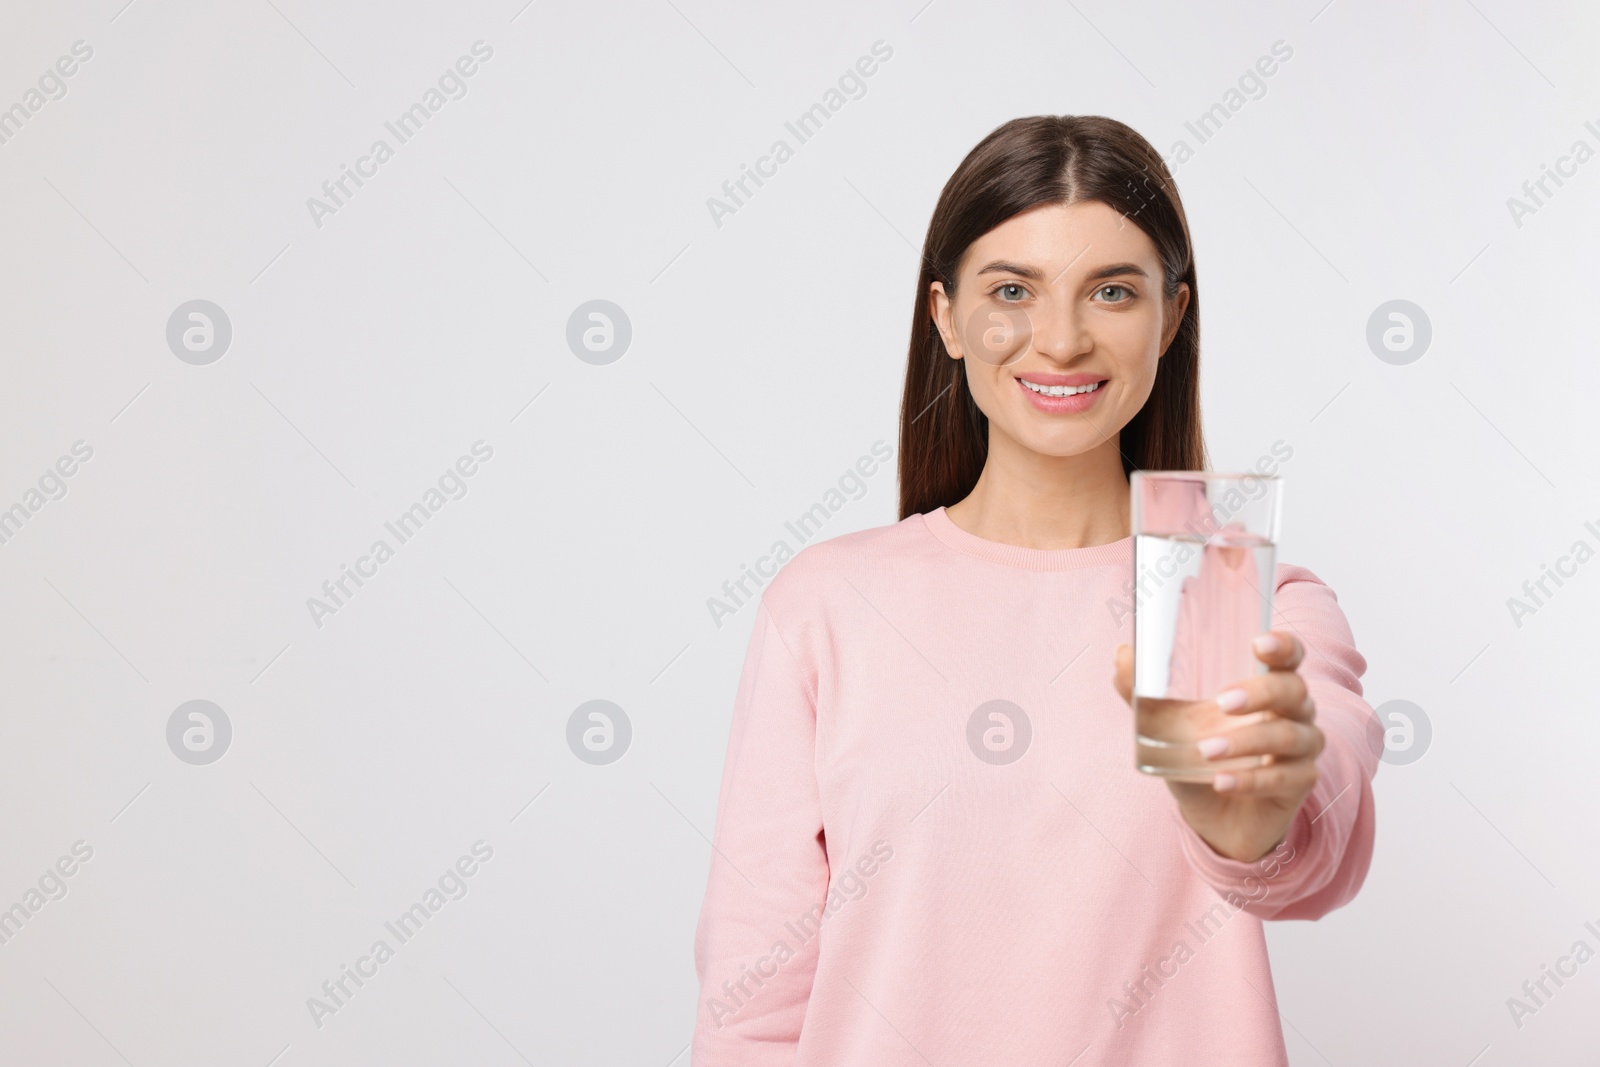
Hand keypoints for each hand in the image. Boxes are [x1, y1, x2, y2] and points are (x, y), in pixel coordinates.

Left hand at [1112, 632, 1323, 863]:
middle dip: (1259, 692)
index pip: (1289, 656)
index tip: (1258, 644)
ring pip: (1288, 735)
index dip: (1283, 646)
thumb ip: (1142, 691)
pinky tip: (1221, 782)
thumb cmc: (1198, 754)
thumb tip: (1121, 653)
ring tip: (1206, 750)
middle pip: (1292, 689)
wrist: (1214, 815)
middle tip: (1222, 701)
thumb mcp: (1165, 724)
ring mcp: (1301, 748)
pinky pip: (1283, 778)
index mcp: (1267, 684)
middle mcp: (1294, 711)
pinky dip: (1250, 780)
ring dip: (1246, 741)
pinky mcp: (1299, 784)